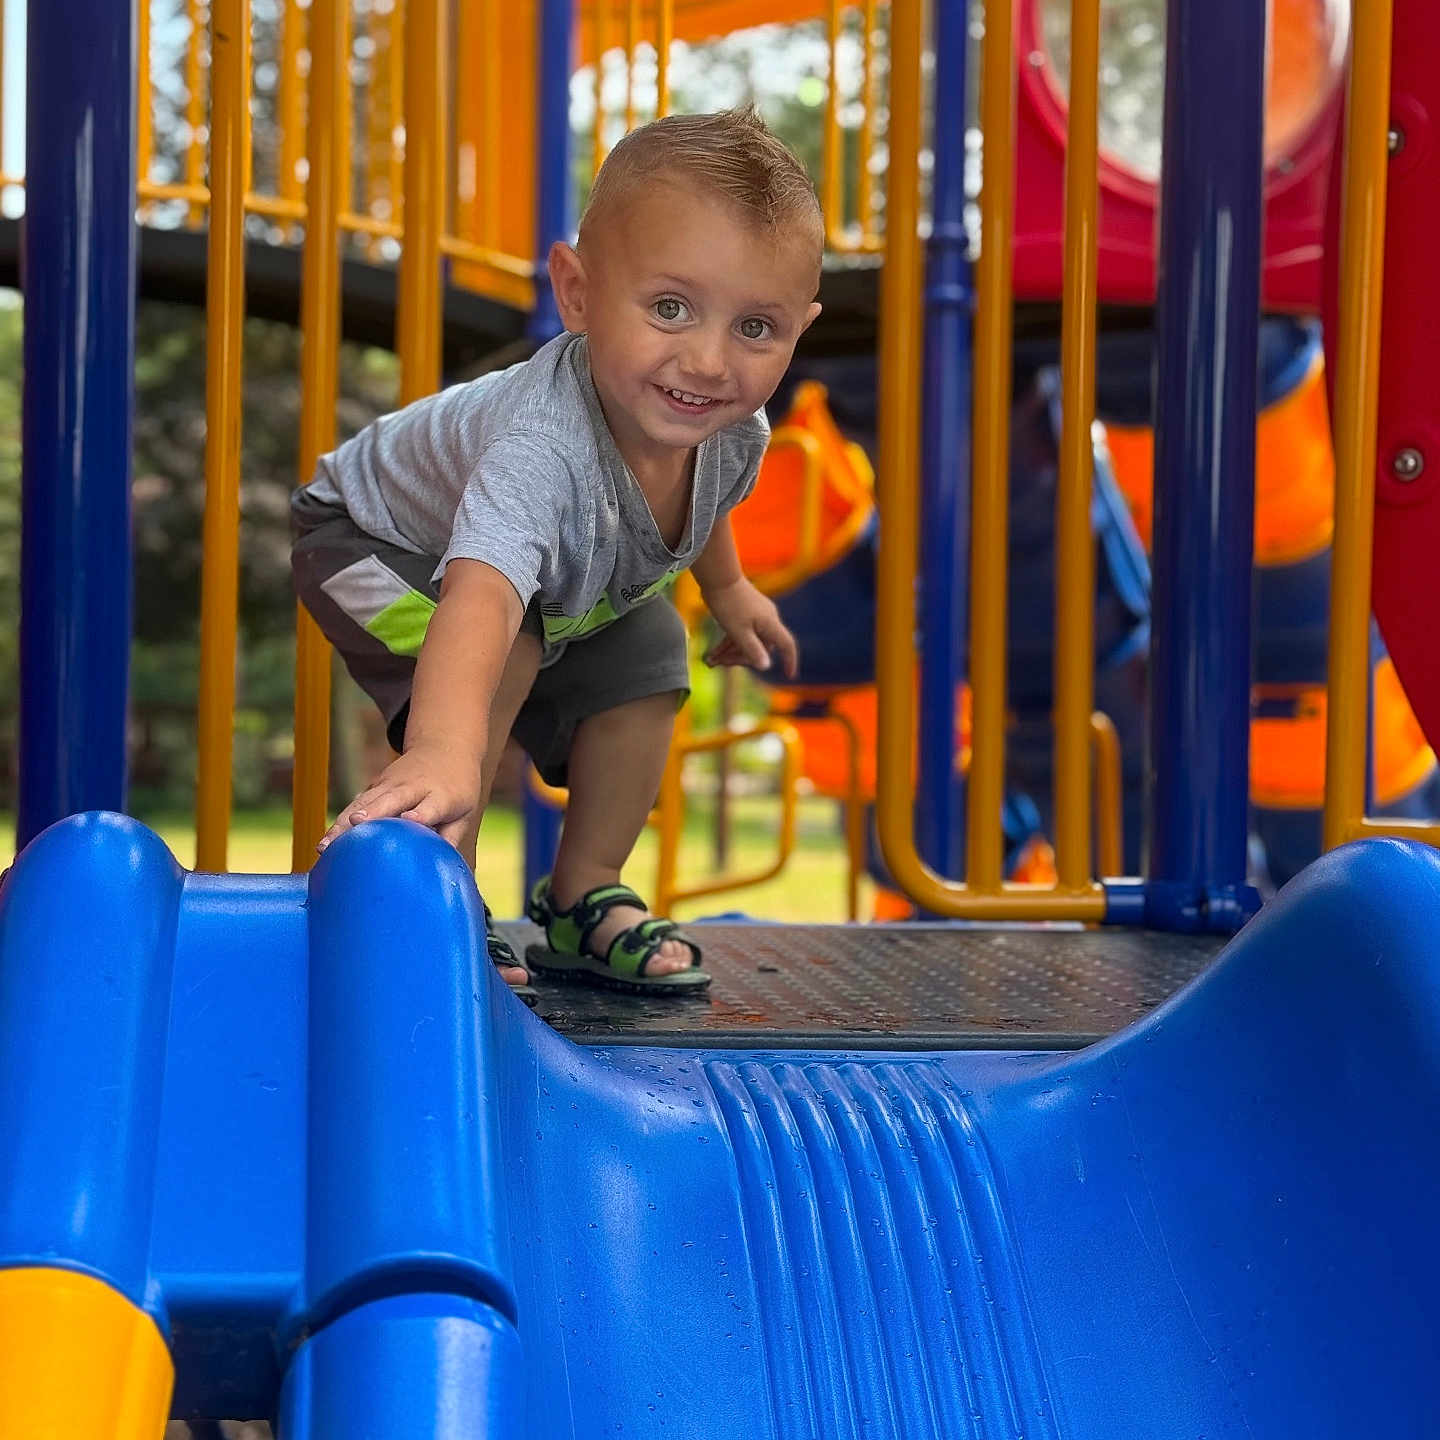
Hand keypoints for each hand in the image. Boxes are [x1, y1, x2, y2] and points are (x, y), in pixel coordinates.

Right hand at [317, 741, 483, 852]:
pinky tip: (326, 844)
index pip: (430, 806)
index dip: (420, 814)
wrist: (444, 748)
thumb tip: (440, 867)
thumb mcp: (464, 812)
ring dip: (345, 823)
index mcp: (441, 795)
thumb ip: (451, 837)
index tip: (409, 821)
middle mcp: (413, 787)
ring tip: (326, 846)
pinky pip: (356, 805)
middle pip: (391, 800)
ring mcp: (391, 784)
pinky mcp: (376, 786)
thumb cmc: (457, 789)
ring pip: (366, 803)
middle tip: (355, 823)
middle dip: (373, 811)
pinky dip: (340, 823)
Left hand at [701, 577, 798, 677]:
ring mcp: (756, 615)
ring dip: (731, 653)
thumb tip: (766, 666)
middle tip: (719, 664)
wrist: (718, 577)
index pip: (787, 645)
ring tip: (711, 661)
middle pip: (761, 648)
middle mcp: (767, 619)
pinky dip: (728, 643)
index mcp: (770, 624)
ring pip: (747, 641)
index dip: (790, 660)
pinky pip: (740, 633)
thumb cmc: (728, 604)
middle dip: (741, 659)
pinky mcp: (745, 612)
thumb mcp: (738, 632)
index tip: (789, 676)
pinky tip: (713, 653)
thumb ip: (752, 650)